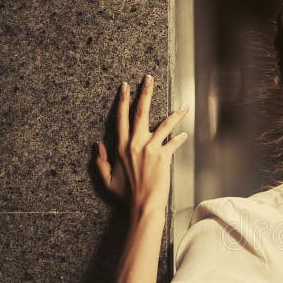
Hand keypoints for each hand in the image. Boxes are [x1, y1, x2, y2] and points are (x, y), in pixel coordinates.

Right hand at [94, 75, 189, 214]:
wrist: (144, 204)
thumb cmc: (125, 195)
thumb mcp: (106, 179)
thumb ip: (100, 160)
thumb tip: (97, 143)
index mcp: (120, 146)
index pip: (120, 117)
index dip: (122, 100)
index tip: (125, 86)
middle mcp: (135, 143)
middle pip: (140, 112)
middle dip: (144, 93)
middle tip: (149, 78)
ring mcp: (151, 148)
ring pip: (164, 124)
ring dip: (175, 114)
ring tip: (184, 106)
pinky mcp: (164, 156)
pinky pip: (174, 143)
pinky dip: (180, 138)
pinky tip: (185, 134)